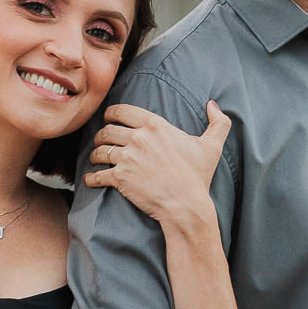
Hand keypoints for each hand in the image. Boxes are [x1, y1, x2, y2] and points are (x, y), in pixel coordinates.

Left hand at [84, 100, 231, 224]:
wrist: (185, 205)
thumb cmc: (197, 176)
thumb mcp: (212, 146)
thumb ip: (217, 122)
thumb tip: (213, 104)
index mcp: (155, 125)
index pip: (122, 111)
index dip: (112, 113)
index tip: (108, 117)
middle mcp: (138, 138)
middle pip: (107, 130)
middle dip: (101, 134)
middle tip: (101, 140)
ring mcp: (127, 158)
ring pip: (100, 150)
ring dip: (95, 154)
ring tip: (96, 158)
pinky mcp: (119, 178)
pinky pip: (97, 174)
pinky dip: (91, 177)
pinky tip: (90, 179)